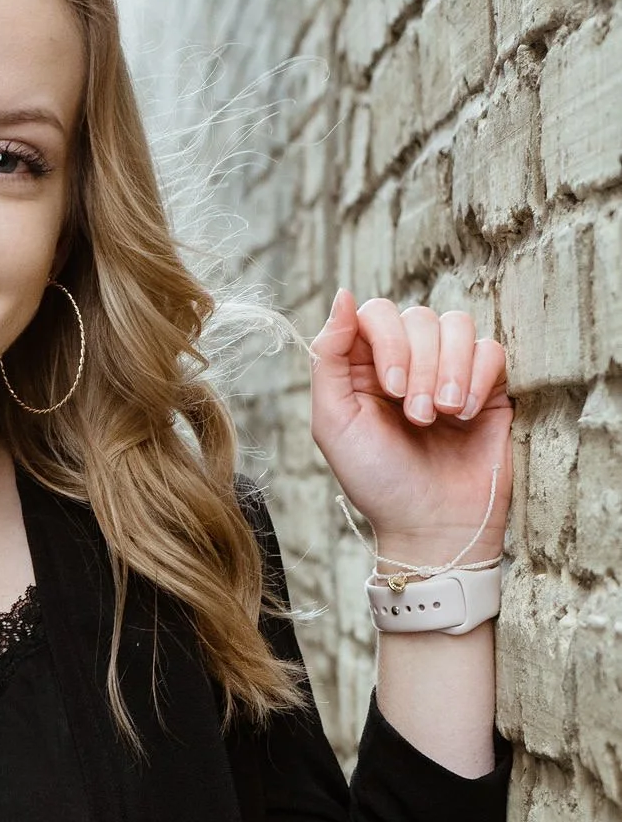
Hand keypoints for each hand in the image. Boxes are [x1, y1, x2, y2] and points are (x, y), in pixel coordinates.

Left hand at [306, 289, 512, 562]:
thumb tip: (343, 295)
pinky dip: (478, 378)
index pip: (377, 313)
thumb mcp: (334, 423)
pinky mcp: (487, 386)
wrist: (432, 526)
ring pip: (457, 325)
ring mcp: (449, 370)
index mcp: (363, 366)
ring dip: (448, 370)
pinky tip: (465, 416)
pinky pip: (492, 349)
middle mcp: (407, 360)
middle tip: (416, 416)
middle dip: (419, 365)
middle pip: (419, 317)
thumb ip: (328, 358)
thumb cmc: (378, 480)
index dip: (387, 339)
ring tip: (442, 415)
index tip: (389, 388)